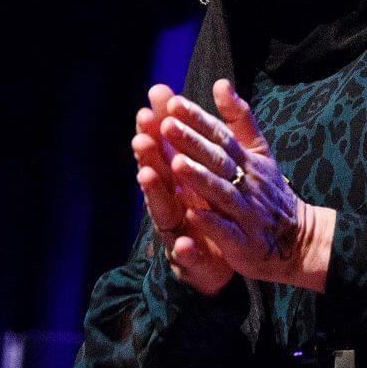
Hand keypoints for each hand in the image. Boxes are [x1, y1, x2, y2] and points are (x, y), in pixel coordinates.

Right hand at [132, 84, 232, 295]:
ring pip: (164, 212)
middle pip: (157, 178)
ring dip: (155, 194)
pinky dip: (185, 250)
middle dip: (148, 158)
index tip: (147, 109)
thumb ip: (194, 145)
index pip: (163, 153)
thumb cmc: (209, 215)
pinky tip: (186, 242)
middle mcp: (172, 205)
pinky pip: (187, 257)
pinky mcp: (190, 263)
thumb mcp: (206, 178)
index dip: (154, 133)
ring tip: (147, 175)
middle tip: (141, 137)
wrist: (225, 263)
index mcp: (178, 183)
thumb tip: (180, 103)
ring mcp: (177, 233)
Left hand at [159, 80, 334, 292]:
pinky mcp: (245, 242)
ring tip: (176, 164)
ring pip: (222, 193)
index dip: (199, 120)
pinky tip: (193, 215)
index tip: (174, 103)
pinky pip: (228, 232)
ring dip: (200, 179)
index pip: (221, 135)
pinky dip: (212, 223)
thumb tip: (220, 83)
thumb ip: (239, 119)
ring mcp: (246, 213)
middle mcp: (247, 183)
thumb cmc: (270, 192)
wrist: (300, 239)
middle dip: (193, 143)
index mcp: (247, 161)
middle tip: (167, 126)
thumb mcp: (260, 152)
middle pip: (218, 160)